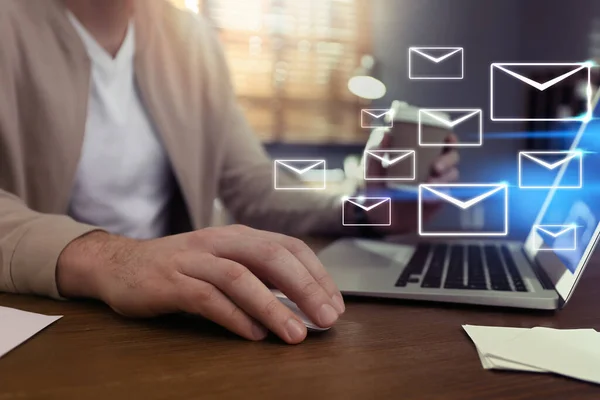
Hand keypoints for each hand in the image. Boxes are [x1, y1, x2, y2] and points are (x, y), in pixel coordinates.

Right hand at [57, 225, 344, 343]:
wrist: (120, 264)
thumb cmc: (182, 267)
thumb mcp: (224, 262)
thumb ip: (259, 276)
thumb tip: (303, 301)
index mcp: (239, 235)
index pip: (289, 247)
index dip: (317, 274)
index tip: (335, 303)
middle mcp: (219, 241)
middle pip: (270, 256)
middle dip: (304, 287)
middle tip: (327, 318)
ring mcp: (193, 260)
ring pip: (240, 278)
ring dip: (272, 307)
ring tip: (296, 334)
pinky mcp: (169, 282)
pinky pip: (207, 298)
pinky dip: (234, 317)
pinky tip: (253, 335)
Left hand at [363, 133, 459, 233]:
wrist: (378, 218)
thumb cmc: (377, 191)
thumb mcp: (374, 173)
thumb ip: (377, 154)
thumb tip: (387, 134)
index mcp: (421, 158)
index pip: (441, 144)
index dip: (450, 140)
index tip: (448, 138)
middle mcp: (433, 169)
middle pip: (452, 158)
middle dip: (449, 160)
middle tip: (435, 167)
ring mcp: (436, 186)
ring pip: (452, 176)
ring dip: (445, 178)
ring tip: (429, 184)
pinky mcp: (436, 202)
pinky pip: (445, 196)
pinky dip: (440, 195)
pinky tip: (430, 197)